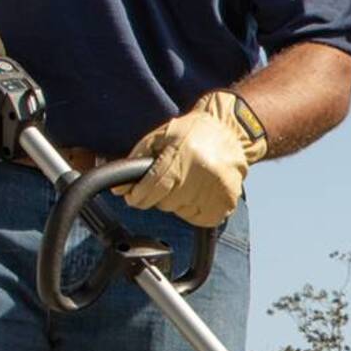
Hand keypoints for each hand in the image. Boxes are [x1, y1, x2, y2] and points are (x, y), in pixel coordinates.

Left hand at [123, 91, 267, 227]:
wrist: (230, 130)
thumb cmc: (193, 132)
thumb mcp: (160, 136)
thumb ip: (137, 159)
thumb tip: (119, 189)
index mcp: (182, 153)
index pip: (152, 187)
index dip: (138, 196)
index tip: (134, 196)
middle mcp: (201, 172)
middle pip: (165, 202)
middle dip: (159, 195)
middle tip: (168, 180)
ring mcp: (216, 189)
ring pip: (181, 212)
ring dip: (177, 202)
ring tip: (186, 183)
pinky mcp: (227, 201)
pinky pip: (201, 219)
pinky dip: (194, 212)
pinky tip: (197, 195)